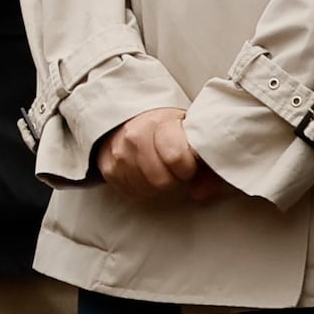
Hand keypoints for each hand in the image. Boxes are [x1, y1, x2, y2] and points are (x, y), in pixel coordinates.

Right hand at [100, 108, 225, 202]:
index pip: (175, 158)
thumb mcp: (192, 135)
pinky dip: (141, 189)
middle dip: (173, 180)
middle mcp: (135, 135)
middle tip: (174, 170)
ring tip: (160, 170)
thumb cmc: (169, 129)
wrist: (133, 119)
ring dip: (156, 186)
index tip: (189, 165)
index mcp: (161, 123)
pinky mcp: (107, 167)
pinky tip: (145, 175)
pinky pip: (130, 192)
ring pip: (145, 189)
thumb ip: (207, 164)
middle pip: (160, 180)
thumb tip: (202, 194)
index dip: (187, 169)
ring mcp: (118, 152)